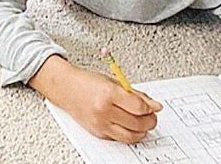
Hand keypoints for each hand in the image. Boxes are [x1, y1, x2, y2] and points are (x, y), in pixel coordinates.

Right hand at [32, 59, 161, 143]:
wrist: (66, 88)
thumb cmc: (87, 81)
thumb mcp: (113, 81)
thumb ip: (135, 94)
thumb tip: (155, 105)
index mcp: (109, 92)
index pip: (139, 107)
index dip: (150, 108)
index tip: (153, 107)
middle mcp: (104, 110)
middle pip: (137, 123)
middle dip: (149, 121)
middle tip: (151, 117)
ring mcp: (101, 123)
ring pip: (131, 136)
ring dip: (141, 131)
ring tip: (142, 124)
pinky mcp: (98, 133)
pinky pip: (120, 139)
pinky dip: (128, 134)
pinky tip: (128, 125)